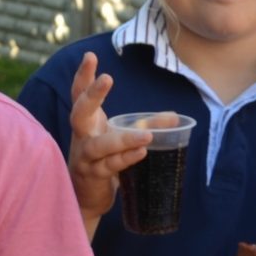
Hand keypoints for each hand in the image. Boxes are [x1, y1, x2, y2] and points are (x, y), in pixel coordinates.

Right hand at [65, 52, 148, 223]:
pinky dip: (126, 158)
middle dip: (92, 95)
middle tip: (107, 78)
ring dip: (122, 138)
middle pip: (79, 113)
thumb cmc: (102, 162)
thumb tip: (176, 117)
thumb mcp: (121, 139)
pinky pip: (110, 166)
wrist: (86, 198)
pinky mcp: (93, 177)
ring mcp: (85, 158)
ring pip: (99, 145)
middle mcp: (82, 138)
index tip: (91, 57)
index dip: (84, 76)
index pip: (79, 95)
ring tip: (146, 134)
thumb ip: (148, 125)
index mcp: (87, 124)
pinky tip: (141, 152)